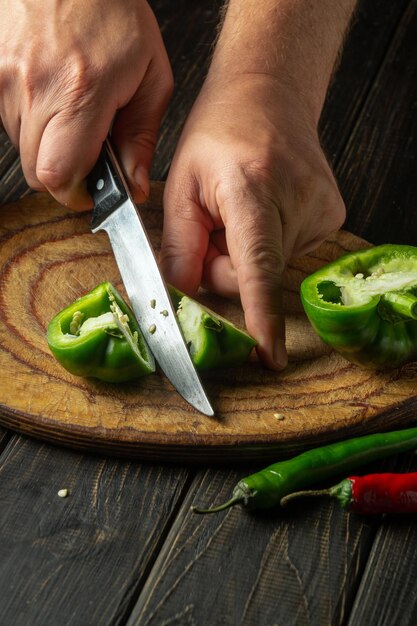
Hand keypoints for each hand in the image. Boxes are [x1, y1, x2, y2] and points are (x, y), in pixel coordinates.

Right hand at [0, 0, 172, 208]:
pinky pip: (6, 120)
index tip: (91, 190)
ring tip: (71, 110)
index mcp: (81, 92)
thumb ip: (141, 137)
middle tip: (87, 151)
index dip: (75, 194)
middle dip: (65, 174)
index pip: (59, 176)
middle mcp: (35, 87)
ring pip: (21, 147)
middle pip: (37, 172)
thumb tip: (134, 185)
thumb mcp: (150, 76)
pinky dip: (29, 121)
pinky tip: (51, 96)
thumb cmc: (113, 14)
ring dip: (47, 144)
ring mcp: (5, 78)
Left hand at [160, 74, 345, 368]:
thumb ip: (178, 248)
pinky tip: (261, 210)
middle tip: (212, 228)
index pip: (258, 268)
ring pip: (268, 268)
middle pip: (252, 277)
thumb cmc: (218, 134)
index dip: (262, 318)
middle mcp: (296, 202)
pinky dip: (265, 243)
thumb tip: (179, 297)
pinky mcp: (330, 217)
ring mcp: (320, 211)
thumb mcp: (181, 185)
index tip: (269, 357)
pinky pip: (285, 255)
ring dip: (244, 254)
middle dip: (223, 267)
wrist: (268, 95)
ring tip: (237, 210)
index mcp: (253, 190)